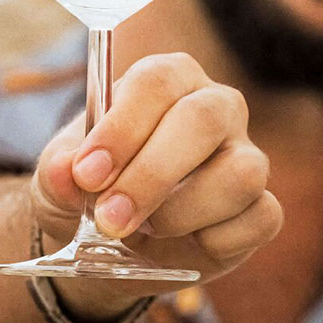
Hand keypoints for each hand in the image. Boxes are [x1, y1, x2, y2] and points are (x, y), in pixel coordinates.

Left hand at [31, 52, 282, 320]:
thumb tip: (67, 172)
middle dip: (152, 175)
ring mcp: (246, 153)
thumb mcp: (59, 179)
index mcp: (166, 78)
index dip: (122, 127)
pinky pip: (260, 217)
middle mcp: (215, 105)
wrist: (106, 240)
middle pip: (202, 119)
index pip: (155, 82)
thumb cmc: (89, 187)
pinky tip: (181, 244)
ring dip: (183, 212)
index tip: (86, 174)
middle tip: (109, 219)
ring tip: (144, 228)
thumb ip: (59, 172)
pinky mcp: (263, 205)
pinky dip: (214, 241)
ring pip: (241, 172)